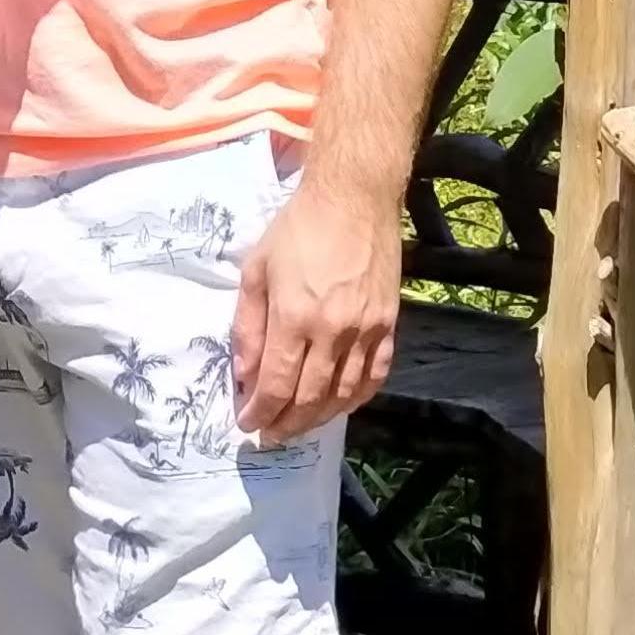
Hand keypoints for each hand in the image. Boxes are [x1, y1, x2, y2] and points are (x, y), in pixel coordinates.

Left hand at [230, 173, 399, 445]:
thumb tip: (245, 374)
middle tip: (270, 436)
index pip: (276, 385)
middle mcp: (333, 331)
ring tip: (298, 426)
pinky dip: (357, 398)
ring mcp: (366, 330)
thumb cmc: (298, 228)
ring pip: (344, 395)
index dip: (260, 413)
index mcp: (295, 317)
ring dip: (319, 419)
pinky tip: (340, 404)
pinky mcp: (389, 324)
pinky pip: (376, 375)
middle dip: (285, 425)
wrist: (354, 198)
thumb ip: (248, 327)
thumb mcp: (257, 270)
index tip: (247, 424)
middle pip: (309, 399)